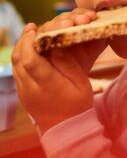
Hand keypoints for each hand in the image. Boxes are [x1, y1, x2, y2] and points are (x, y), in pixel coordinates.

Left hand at [12, 10, 106, 133]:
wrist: (67, 130)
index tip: (35, 29)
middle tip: (31, 27)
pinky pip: (17, 71)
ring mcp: (24, 92)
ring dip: (20, 48)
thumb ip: (67, 63)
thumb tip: (56, 46)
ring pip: (15, 65)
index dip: (29, 41)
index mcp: (47, 85)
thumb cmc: (78, 104)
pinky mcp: (23, 94)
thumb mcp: (80, 82)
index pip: (30, 60)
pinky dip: (21, 58)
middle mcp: (31, 89)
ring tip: (29, 35)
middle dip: (22, 40)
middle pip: (18, 60)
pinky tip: (30, 50)